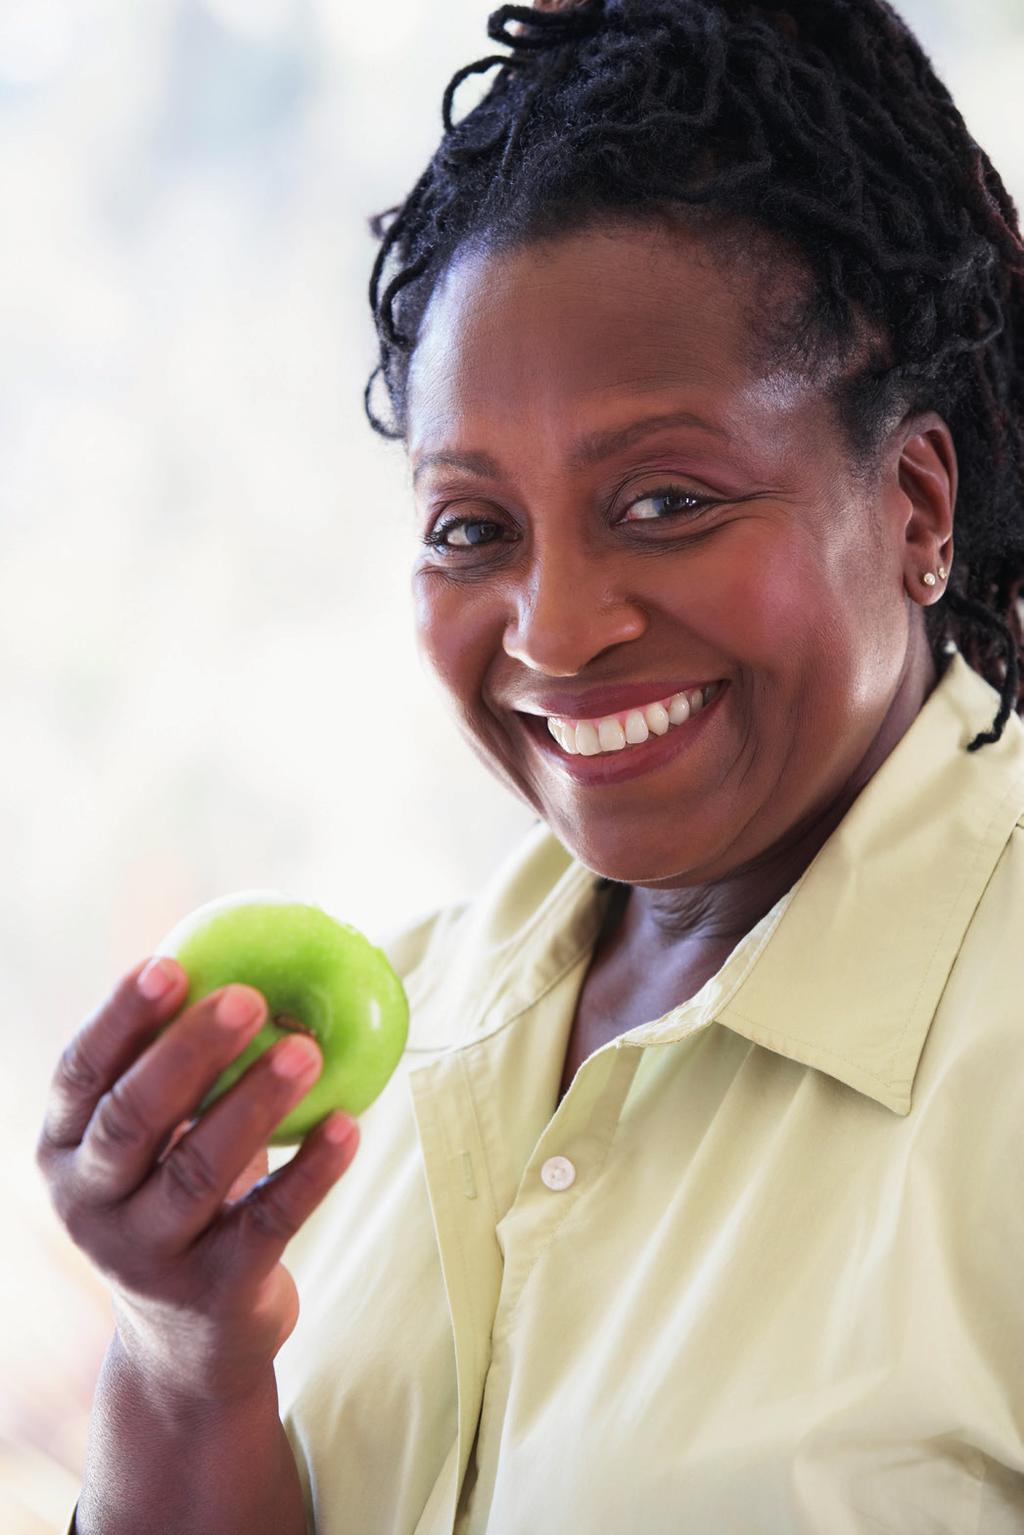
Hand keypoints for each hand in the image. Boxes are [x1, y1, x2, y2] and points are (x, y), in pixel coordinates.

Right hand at [36, 956, 359, 1410]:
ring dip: (256, 1102)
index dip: (121, 1018)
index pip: (80, 1075)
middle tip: (248, 998)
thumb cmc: (176, 1200)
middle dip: (190, 1052)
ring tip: (307, 1048)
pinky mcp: (215, 1293)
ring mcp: (148, 1256)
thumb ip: (175, 1070)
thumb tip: (245, 956)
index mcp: (64, 1151)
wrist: (185, 1347)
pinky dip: (311, 1171)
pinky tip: (349, 1126)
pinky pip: (268, 1222)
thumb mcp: (153, 1143)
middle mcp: (91, 1206)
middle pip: (133, 1119)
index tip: (169, 964)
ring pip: (200, 1171)